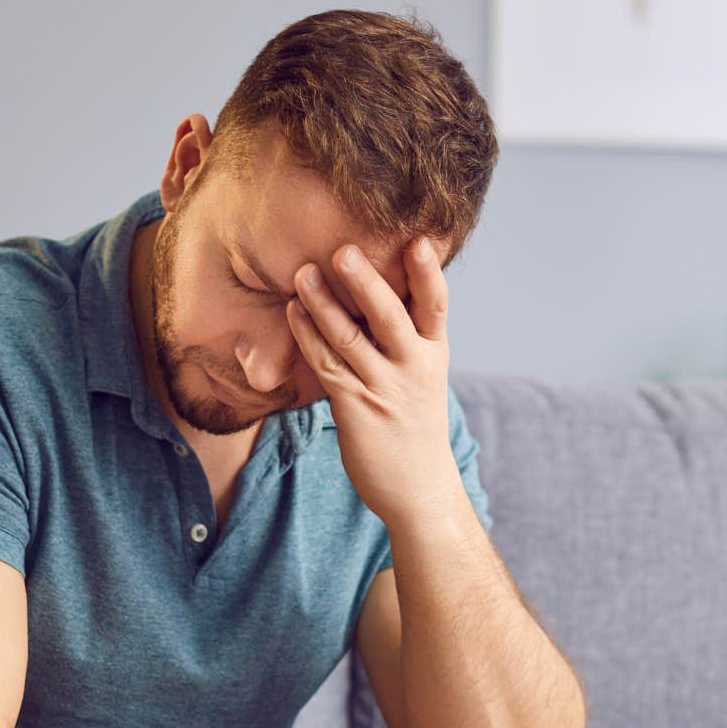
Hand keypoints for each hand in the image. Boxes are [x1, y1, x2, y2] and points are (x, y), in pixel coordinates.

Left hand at [285, 235, 465, 527]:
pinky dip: (307, 335)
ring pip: (350, 338)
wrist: (419, 489)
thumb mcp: (422, 375)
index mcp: (433, 352)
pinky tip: (291, 312)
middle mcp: (413, 367)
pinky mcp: (356, 408)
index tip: (420, 238)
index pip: (435, 304)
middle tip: (343, 249)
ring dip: (323, 304)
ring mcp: (384, 388)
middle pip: (391, 316)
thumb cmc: (414, 424)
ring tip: (302, 273)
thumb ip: (405, 336)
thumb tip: (376, 287)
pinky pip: (326, 365)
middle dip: (366, 282)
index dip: (428, 271)